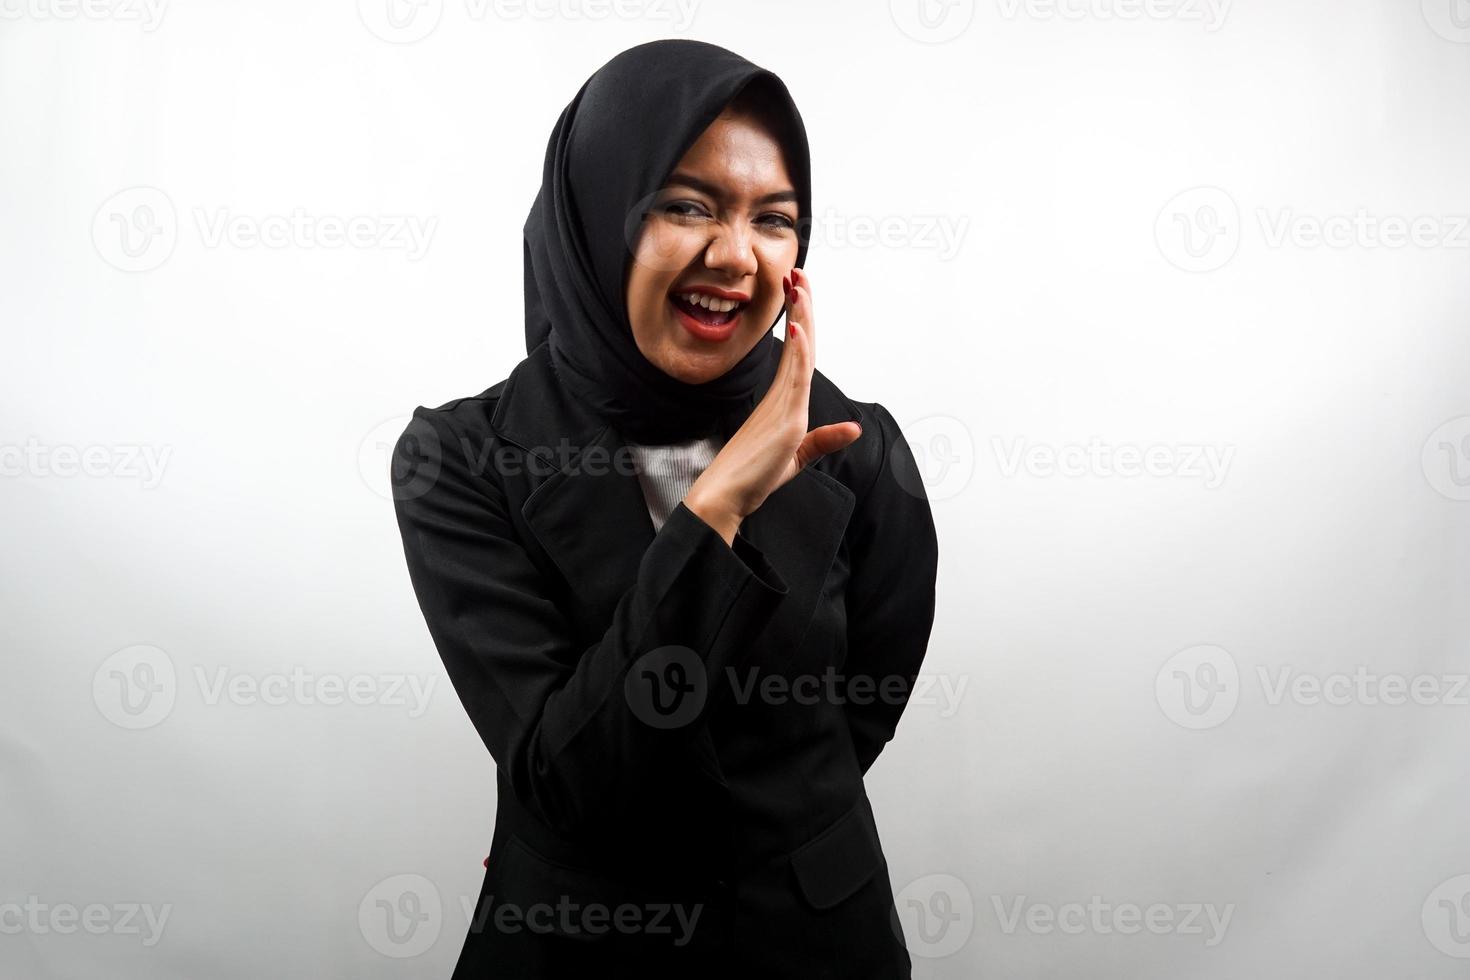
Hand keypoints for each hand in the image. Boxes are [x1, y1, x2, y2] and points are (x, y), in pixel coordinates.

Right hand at [685, 268, 863, 544]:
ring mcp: (782, 405)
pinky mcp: (783, 418)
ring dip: (801, 317)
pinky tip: (797, 328)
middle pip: (800, 344)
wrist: (726, 496)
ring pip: (798, 353)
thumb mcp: (797, 457)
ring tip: (799, 284)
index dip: (802, 321)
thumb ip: (823, 441)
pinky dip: (797, 352)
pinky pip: (793, 379)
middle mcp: (783, 397)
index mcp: (785, 401)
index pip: (800, 353)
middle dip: (801, 307)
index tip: (798, 292)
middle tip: (797, 273)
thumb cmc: (752, 478)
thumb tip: (853, 428)